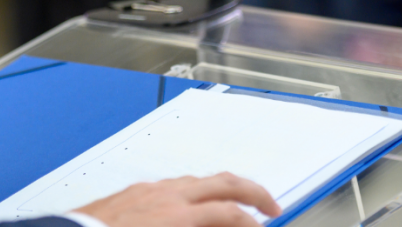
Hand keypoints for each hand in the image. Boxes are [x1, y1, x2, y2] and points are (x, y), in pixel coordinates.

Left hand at [74, 173, 282, 226]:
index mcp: (178, 216)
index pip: (232, 215)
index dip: (254, 224)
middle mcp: (166, 196)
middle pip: (224, 182)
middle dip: (253, 192)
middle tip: (270, 206)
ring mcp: (148, 190)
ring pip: (198, 180)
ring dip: (223, 190)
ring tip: (233, 206)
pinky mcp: (131, 193)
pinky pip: (173, 185)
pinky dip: (194, 193)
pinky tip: (190, 207)